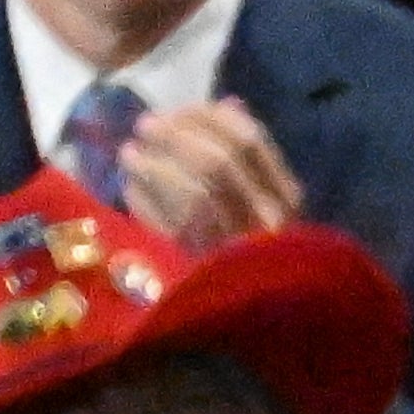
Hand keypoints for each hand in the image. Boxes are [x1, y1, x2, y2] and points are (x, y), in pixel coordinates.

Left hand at [114, 97, 306, 252]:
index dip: (206, 118)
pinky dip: (145, 203)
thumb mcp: (263, 197)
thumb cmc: (256, 246)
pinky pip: (170, 229)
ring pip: (192, 194)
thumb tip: (229, 105)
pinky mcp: (204, 270)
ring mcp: (235, 246)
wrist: (249, 307)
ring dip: (153, 167)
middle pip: (218, 163)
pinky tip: (129, 188)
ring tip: (129, 154)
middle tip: (145, 127)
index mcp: (285, 196)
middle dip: (174, 137)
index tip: (177, 112)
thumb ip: (249, 154)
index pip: (247, 140)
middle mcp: (266, 219)